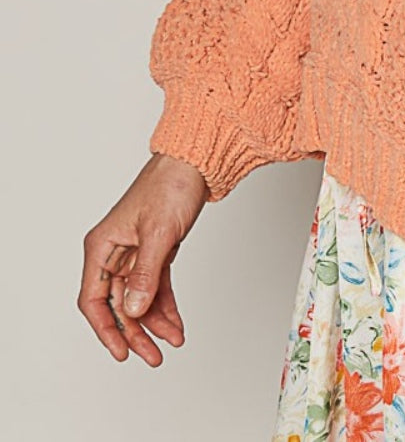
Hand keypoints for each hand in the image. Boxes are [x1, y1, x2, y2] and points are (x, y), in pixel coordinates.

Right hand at [78, 151, 208, 364]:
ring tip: (173, 341)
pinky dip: (165, 306)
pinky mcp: (155, 252)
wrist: (195, 162)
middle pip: (117, 304)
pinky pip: (155, 288)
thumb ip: (144, 274)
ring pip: (138, 299)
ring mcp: (134, 253)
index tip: (121, 352)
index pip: (94, 299)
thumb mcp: (158, 233)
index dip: (106, 329)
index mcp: (102, 246)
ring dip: (154, 322)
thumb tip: (132, 310)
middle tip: (153, 356)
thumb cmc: (171, 184)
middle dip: (136, 333)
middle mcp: (114, 252)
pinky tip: (176, 324)